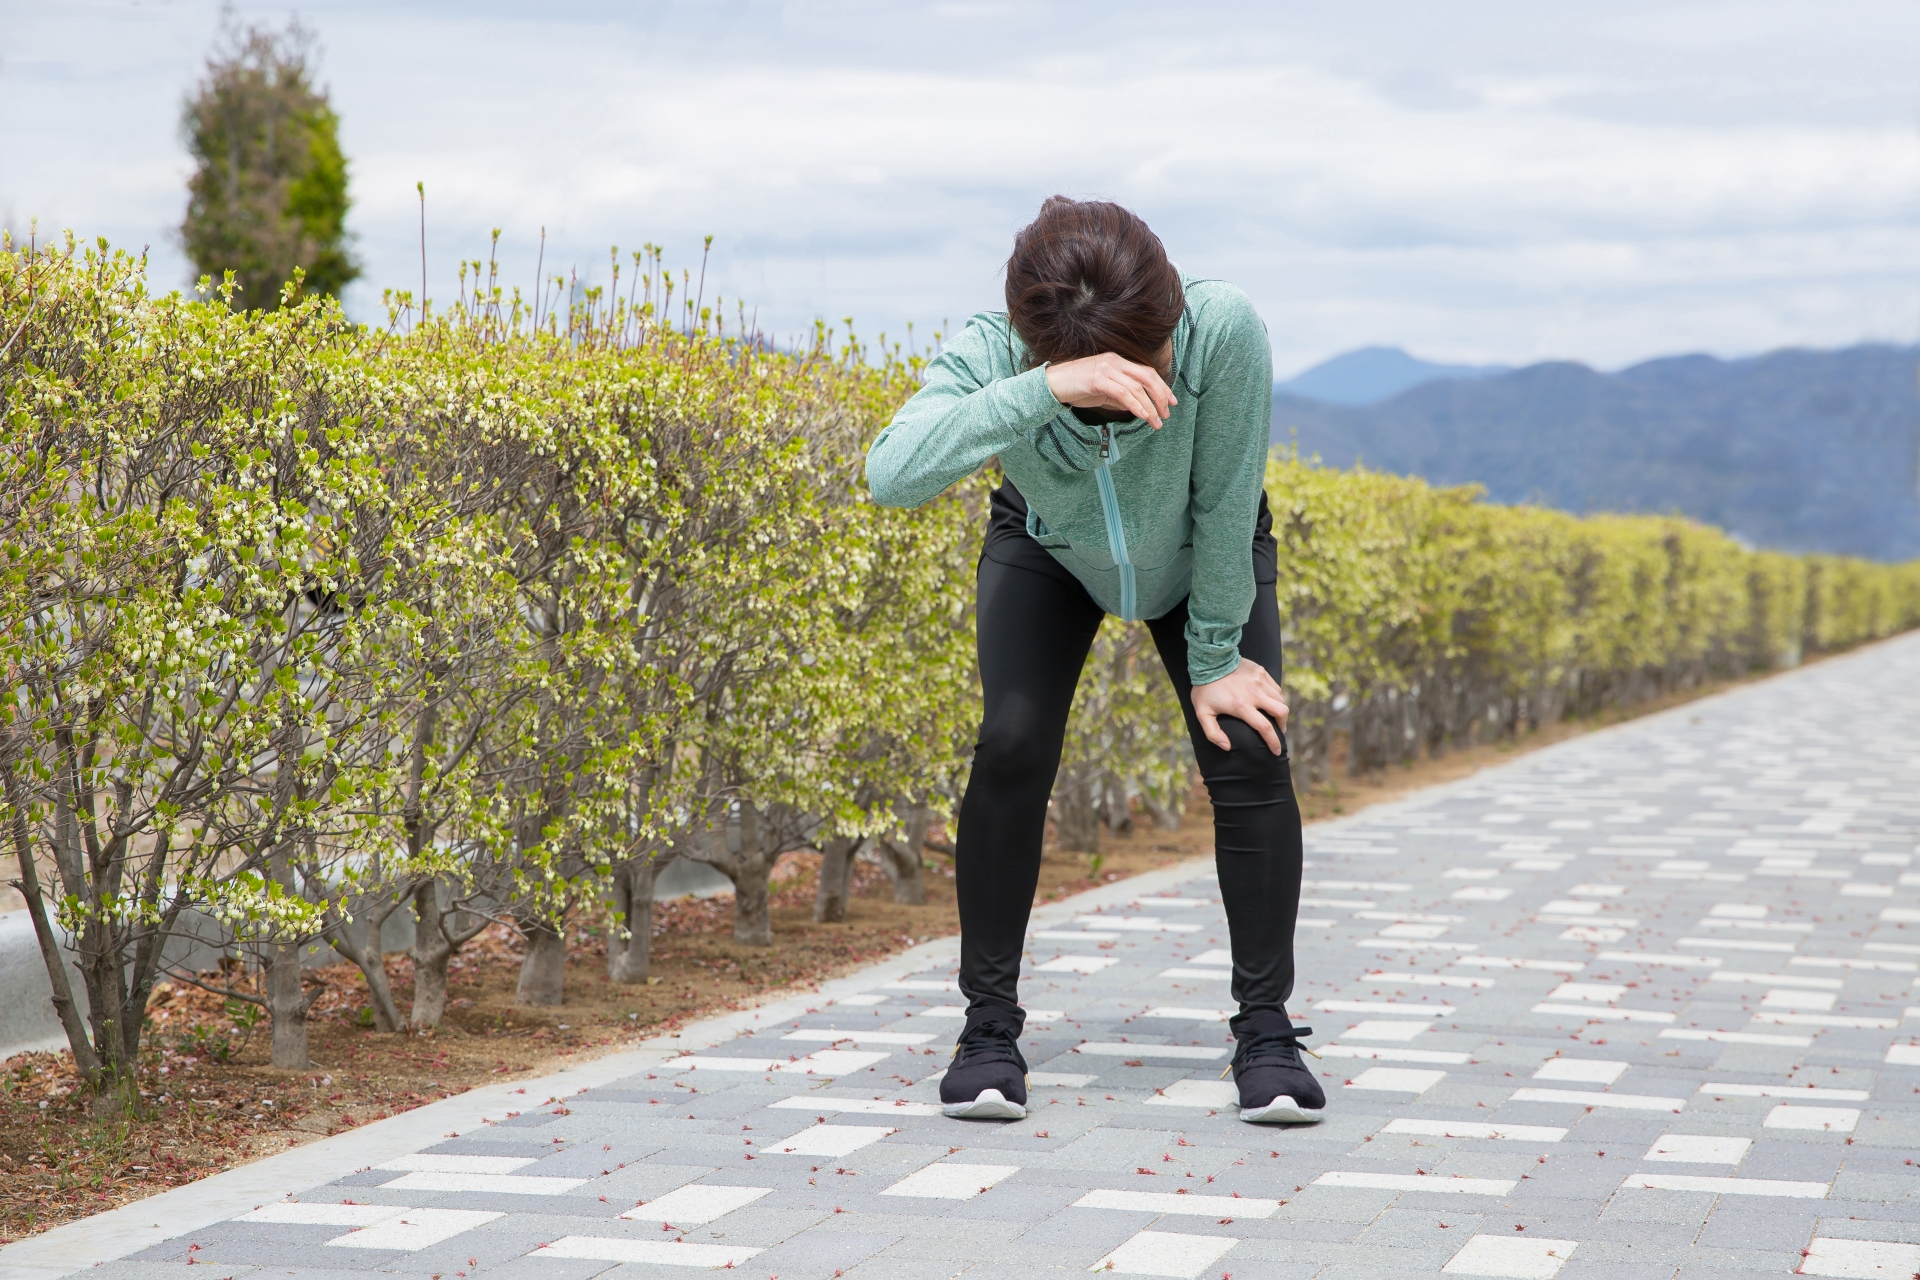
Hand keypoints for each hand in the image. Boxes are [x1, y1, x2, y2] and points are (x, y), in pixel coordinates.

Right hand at [1045, 352, 1176, 428]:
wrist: (1051, 384)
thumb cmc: (1075, 388)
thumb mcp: (1102, 391)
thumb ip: (1119, 396)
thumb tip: (1137, 407)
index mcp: (1117, 361)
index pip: (1146, 372)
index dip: (1162, 387)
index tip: (1171, 402)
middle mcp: (1115, 361)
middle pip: (1147, 376)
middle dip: (1161, 396)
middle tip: (1167, 414)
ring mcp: (1106, 368)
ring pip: (1137, 387)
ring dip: (1150, 406)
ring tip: (1156, 421)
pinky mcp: (1098, 379)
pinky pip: (1123, 393)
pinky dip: (1136, 406)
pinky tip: (1143, 416)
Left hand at [1191, 658, 1288, 753]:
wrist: (1209, 660)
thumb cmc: (1204, 688)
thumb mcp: (1202, 713)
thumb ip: (1213, 733)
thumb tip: (1227, 747)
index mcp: (1242, 706)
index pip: (1265, 728)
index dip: (1273, 742)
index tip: (1276, 751)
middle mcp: (1255, 694)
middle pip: (1281, 712)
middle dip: (1283, 725)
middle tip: (1279, 731)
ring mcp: (1260, 681)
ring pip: (1280, 699)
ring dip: (1280, 711)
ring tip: (1274, 716)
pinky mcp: (1261, 672)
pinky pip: (1275, 687)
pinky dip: (1276, 697)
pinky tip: (1270, 701)